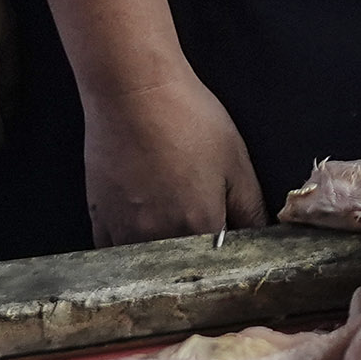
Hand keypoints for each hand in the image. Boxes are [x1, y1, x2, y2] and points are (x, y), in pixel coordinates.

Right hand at [81, 58, 262, 246]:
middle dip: (195, 257)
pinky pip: (113, 251)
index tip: (230, 240)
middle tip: (199, 229)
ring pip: (146, 264)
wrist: (133, 93)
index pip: (220, 261)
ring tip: (169, 227)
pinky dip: (128, 248)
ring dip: (160, 256)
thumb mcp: (236, 162)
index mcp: (200, 228)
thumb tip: (262, 238)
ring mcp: (124, 232)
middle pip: (181, 266)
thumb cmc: (190, 121)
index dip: (228, 253)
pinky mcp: (99, 218)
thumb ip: (251, 208)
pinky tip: (139, 229)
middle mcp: (159, 240)